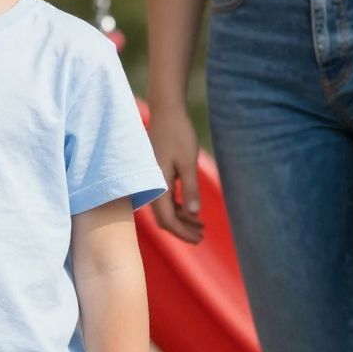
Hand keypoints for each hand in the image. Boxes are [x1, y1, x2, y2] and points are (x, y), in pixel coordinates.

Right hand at [148, 106, 204, 243]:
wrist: (166, 112)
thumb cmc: (178, 134)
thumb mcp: (188, 162)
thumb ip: (191, 189)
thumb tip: (194, 214)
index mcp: (157, 185)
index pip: (167, 219)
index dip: (182, 232)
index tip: (199, 239)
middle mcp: (151, 186)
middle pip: (164, 218)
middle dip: (182, 229)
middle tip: (202, 236)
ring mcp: (152, 181)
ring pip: (165, 209)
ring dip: (182, 219)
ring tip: (201, 226)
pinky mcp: (156, 175)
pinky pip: (165, 198)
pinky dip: (178, 207)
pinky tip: (192, 211)